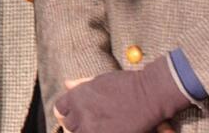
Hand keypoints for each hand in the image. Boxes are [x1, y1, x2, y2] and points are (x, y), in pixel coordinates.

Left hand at [52, 58, 188, 132]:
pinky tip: (108, 128)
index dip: (68, 111)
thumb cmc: (125, 84)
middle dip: (78, 122)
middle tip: (92, 120)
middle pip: (69, 124)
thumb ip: (80, 85)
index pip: (60, 109)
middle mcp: (80, 113)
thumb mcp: (99, 80)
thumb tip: (67, 83)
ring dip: (87, 129)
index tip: (77, 112)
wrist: (148, 94)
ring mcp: (92, 128)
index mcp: (76, 97)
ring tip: (100, 125)